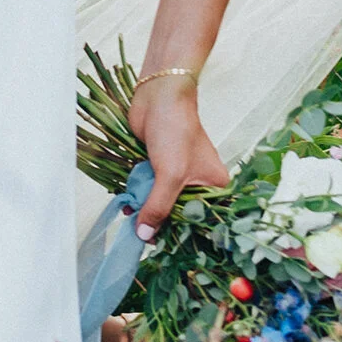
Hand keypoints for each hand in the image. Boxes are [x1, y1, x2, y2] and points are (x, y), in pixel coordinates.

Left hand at [129, 75, 229, 231]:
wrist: (157, 95)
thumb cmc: (175, 129)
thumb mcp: (170, 174)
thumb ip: (158, 206)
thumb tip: (145, 235)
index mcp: (214, 185)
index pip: (200, 219)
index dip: (182, 233)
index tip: (163, 247)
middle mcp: (197, 182)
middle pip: (179, 213)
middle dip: (160, 222)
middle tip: (142, 234)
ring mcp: (176, 174)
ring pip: (160, 202)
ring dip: (145, 209)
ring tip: (131, 218)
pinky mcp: (157, 167)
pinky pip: (148, 189)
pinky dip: (138, 196)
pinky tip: (127, 203)